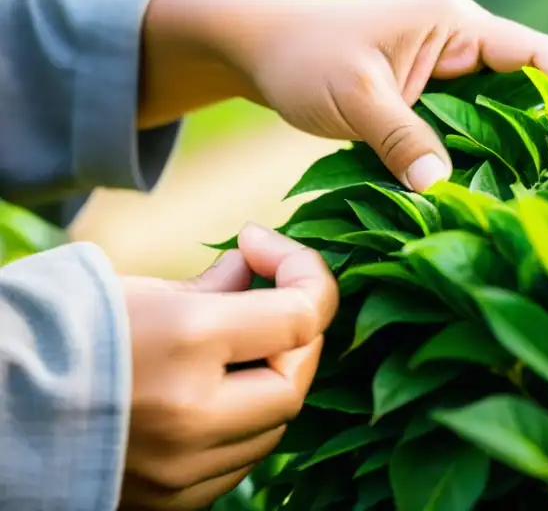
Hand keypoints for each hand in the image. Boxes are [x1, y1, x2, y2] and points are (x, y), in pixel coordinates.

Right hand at [119, 224, 337, 509]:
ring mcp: (181, 468)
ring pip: (271, 428)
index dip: (307, 274)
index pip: (302, 316)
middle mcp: (193, 413)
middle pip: (295, 381)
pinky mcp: (168, 502)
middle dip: (295, 337)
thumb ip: (217, 285)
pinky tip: (211, 396)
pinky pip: (234, 464)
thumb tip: (261, 270)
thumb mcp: (141, 290)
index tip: (264, 248)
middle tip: (271, 302)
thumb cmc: (55, 333)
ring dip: (269, 383)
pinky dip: (239, 428)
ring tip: (234, 349)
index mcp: (187, 342)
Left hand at [142, 0, 547, 191]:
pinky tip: (516, 175)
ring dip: (525, 140)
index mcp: (456, 25)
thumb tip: (442, 190)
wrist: (262, 49)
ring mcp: (450, 67)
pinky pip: (477, 121)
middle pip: (532, 82)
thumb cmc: (305, 60)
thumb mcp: (355, 99)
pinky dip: (493, 147)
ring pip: (507, 105)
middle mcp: (463, 41)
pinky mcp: (433, 94)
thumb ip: (402, 140)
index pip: (537, 54)